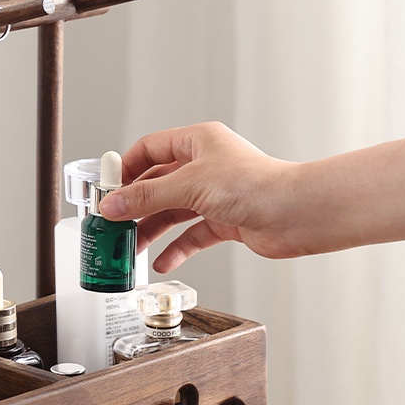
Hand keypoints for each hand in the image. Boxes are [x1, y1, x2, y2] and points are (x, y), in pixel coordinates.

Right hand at [98, 122, 300, 271]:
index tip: (107, 190)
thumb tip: (112, 205)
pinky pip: (191, 235)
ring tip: (131, 247)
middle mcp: (205, 166)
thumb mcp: (189, 186)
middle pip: (157, 185)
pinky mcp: (224, 221)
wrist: (296, 214)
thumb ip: (146, 197)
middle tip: (114, 224)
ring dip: (151, 230)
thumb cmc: (255, 186)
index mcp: (197, 142)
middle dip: (135, 206)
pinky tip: (163, 261)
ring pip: (172, 212)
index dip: (126, 169)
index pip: (149, 149)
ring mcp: (214, 195)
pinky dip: (176, 249)